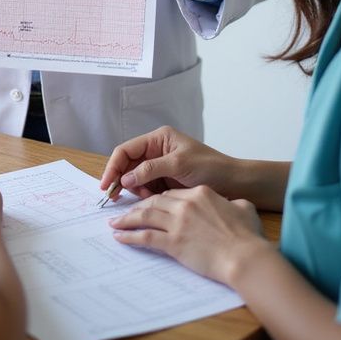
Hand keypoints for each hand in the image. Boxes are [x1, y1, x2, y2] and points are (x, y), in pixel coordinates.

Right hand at [99, 125, 236, 200]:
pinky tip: (149, 201)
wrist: (234, 184)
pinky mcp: (165, 182)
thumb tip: (125, 178)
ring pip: (135, 178)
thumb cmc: (210, 168)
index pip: (127, 149)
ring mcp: (160, 167)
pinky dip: (144, 195)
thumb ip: (150, 169)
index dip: (113, 165)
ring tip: (144, 197)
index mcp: (159, 138)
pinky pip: (146, 188)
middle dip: (121, 179)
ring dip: (134, 189)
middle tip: (114, 197)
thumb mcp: (179, 164)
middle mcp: (157, 150)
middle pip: (128, 163)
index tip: (106, 184)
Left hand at [109, 187, 269, 288]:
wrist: (245, 257)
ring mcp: (178, 223)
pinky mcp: (174, 243)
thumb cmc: (248, 236)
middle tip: (127, 212)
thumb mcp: (243, 208)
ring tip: (115, 223)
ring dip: (127, 219)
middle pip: (155, 201)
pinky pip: (145, 236)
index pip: (172, 193)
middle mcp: (185, 204)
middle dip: (138, 206)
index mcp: (200, 193)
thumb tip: (234, 206)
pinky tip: (120, 237)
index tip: (150, 204)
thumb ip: (233, 204)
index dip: (158, 199)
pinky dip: (130, 236)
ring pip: (145, 215)